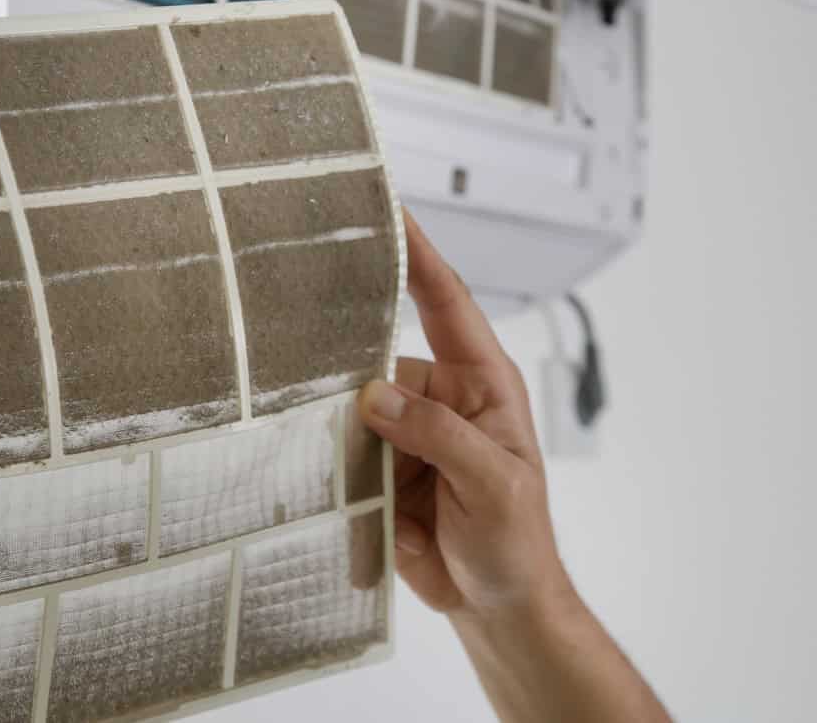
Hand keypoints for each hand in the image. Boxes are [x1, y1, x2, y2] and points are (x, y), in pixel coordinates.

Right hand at [358, 212, 569, 622]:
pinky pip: (340, 452)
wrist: (497, 605)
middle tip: (300, 344)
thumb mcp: (494, 484)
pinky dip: (327, 465)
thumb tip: (378, 395)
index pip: (447, 303)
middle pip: (380, 357)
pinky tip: (318, 479)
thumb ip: (440, 435)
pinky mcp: (378, 471)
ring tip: (319, 440)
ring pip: (350, 407)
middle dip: (346, 360)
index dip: (420, 254)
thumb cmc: (517, 543)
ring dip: (335, 427)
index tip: (392, 210)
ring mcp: (405, 435)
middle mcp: (438, 399)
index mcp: (480, 384)